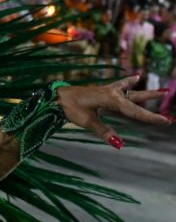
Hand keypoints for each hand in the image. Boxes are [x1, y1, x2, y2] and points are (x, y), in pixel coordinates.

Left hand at [55, 74, 172, 147]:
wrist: (57, 96)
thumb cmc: (70, 107)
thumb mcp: (86, 121)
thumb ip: (104, 132)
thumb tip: (119, 144)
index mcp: (111, 100)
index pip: (135, 111)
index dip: (151, 118)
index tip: (166, 121)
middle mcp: (112, 93)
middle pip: (137, 101)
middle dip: (153, 107)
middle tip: (170, 113)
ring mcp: (108, 91)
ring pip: (131, 93)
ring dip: (146, 93)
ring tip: (163, 91)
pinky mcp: (103, 91)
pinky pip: (120, 86)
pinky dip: (129, 82)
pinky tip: (136, 76)